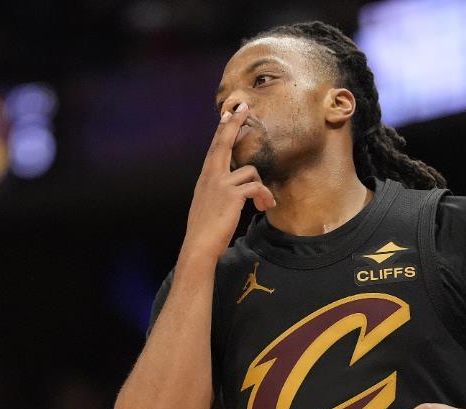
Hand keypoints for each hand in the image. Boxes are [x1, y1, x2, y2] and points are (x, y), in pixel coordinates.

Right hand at [182, 102, 275, 259]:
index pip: (215, 149)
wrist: (200, 244)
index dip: (222, 131)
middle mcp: (211, 176)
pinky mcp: (233, 194)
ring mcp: (221, 184)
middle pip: (225, 143)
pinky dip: (264, 196)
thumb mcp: (208, 205)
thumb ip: (218, 192)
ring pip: (251, 171)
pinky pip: (256, 187)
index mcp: (206, 178)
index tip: (228, 115)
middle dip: (235, 124)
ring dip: (262, 188)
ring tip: (264, 203)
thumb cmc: (205, 230)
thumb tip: (233, 190)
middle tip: (245, 107)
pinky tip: (266, 207)